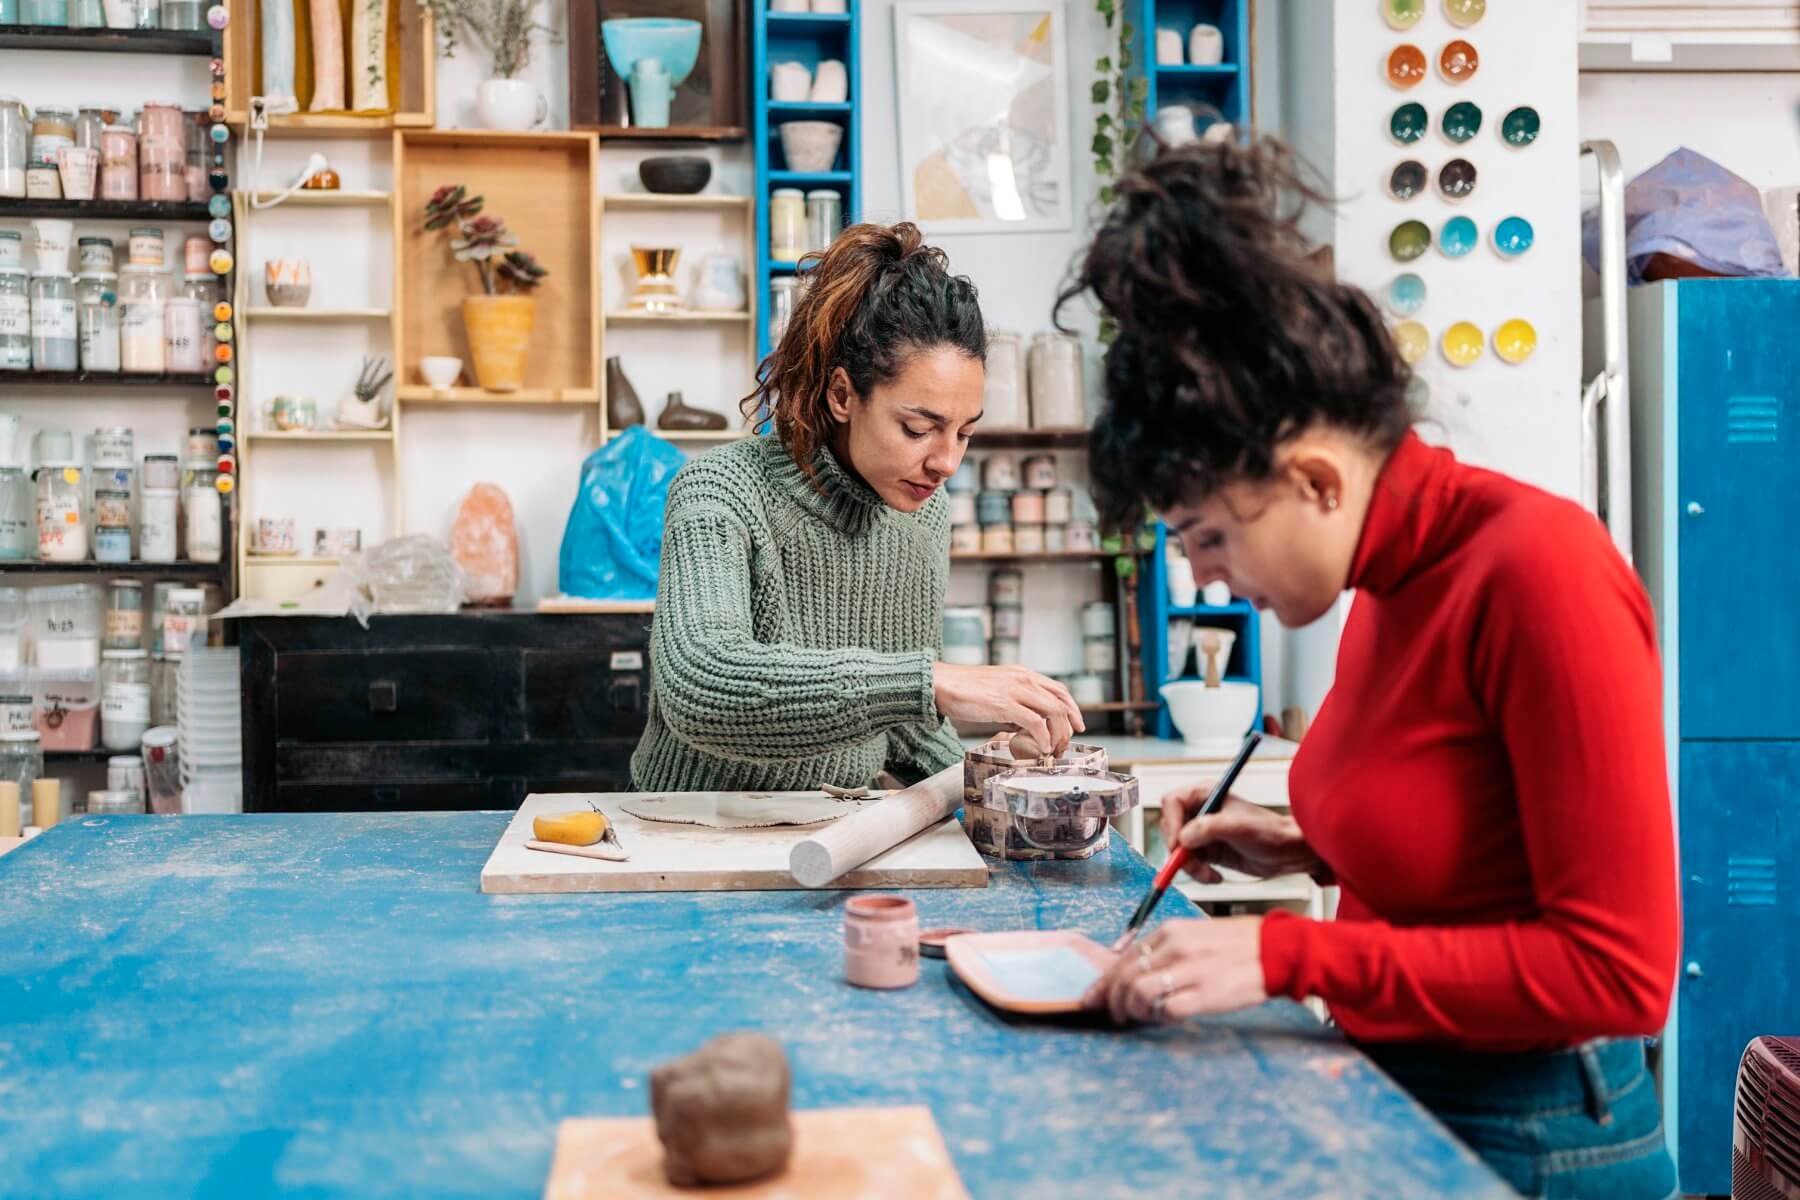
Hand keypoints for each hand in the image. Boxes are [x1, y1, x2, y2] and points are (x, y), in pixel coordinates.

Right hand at [931, 663, 1083, 755]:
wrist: (941, 684)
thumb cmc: (963, 690)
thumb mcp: (996, 692)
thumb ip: (1014, 706)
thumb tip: (1025, 727)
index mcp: (1022, 674)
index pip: (1058, 690)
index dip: (1072, 709)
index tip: (1076, 725)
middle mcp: (1023, 679)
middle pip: (1060, 702)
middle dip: (1068, 726)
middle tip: (1064, 745)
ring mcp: (1015, 690)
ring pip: (1053, 712)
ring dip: (1058, 735)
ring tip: (1052, 750)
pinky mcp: (1005, 704)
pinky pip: (1035, 723)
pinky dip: (1042, 738)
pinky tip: (1040, 748)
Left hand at [1083, 917, 1267, 1023]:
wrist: (1277, 950)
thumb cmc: (1237, 944)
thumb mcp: (1195, 934)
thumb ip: (1165, 948)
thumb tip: (1133, 969)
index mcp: (1171, 931)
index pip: (1124, 958)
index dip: (1105, 981)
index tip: (1095, 996)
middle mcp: (1177, 948)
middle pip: (1126, 976)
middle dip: (1112, 1000)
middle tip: (1114, 1014)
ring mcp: (1191, 971)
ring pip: (1140, 994)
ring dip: (1134, 1011)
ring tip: (1140, 1017)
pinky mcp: (1207, 994)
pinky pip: (1168, 1010)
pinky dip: (1160, 1018)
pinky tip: (1165, 1018)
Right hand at [1160, 792, 1321, 882]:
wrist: (1289, 853)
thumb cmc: (1270, 832)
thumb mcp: (1238, 827)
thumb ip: (1208, 828)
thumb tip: (1182, 839)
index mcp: (1206, 794)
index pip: (1172, 803)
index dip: (1171, 823)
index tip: (1178, 844)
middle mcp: (1201, 811)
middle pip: (1171, 828)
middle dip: (1180, 850)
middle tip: (1193, 864)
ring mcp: (1203, 832)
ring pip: (1178, 850)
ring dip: (1190, 866)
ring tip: (1209, 874)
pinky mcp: (1208, 850)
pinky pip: (1190, 863)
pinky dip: (1198, 873)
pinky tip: (1215, 876)